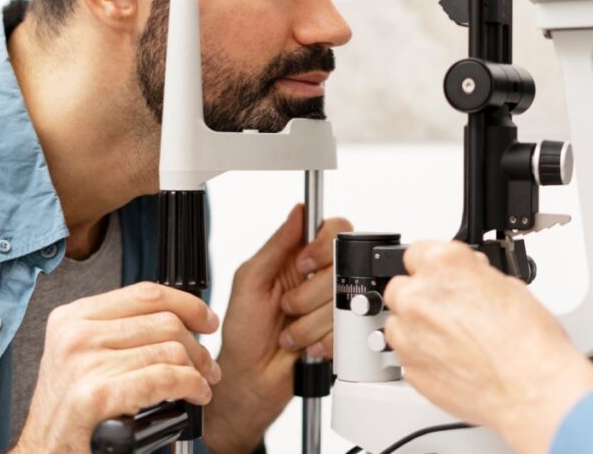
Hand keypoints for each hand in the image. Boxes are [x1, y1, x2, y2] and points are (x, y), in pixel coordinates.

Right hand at [12, 282, 220, 452]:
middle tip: (207, 364)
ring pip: (170, 351)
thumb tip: (182, 319)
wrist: (44, 452)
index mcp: (72, 317)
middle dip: (197, 346)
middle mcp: (76, 335)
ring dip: (197, 370)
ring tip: (200, 383)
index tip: (206, 319)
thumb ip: (123, 331)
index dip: (187, 304)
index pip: (146, 294)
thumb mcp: (85, 355)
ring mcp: (85, 364)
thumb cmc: (71, 410)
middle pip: (164, 322)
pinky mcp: (98, 395)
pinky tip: (195, 395)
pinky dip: (191, 386)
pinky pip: (165, 378)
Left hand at [204, 204, 350, 453]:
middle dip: (310, 293)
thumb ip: (276, 244)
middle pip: (342, 266)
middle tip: (287, 306)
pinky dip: (322, 340)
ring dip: (310, 323)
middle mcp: (318, 278)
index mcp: (297, 258)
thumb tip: (298, 212)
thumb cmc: (243, 333)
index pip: (333, 230)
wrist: (252, 379)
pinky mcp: (343, 331)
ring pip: (344, 300)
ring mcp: (332, 305)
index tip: (303, 265)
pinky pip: (348, 329)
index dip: (323, 246)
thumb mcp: (250, 281)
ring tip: (291, 331)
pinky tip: (305, 345)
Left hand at [384, 241, 592, 453]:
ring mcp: (410, 335)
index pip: (417, 251)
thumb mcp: (510, 286)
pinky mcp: (410, 368)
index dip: (433, 265)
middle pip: (402, 287)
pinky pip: (405, 354)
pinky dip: (421, 354)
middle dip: (422, 295)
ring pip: (398, 321)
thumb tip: (468, 278)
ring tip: (451, 338)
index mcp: (443, 266)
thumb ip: (474, 275)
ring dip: (416, 326)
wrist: (532, 391)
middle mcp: (420, 297)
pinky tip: (450, 358)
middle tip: (449, 310)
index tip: (441, 276)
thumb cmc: (530, 343)